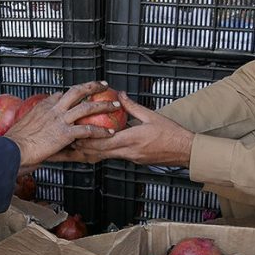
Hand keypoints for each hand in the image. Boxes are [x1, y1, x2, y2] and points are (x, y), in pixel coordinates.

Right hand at [4, 81, 119, 170]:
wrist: (13, 149)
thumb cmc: (14, 142)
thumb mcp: (22, 126)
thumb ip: (32, 124)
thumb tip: (33, 128)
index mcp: (42, 107)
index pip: (59, 95)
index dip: (70, 94)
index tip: (77, 94)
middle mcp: (53, 109)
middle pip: (76, 91)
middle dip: (92, 87)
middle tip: (103, 85)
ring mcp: (60, 120)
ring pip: (87, 107)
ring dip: (103, 105)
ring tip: (115, 105)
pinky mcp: (65, 133)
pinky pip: (87, 130)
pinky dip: (100, 131)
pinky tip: (109, 132)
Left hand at [51, 91, 193, 165]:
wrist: (185, 151)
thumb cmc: (171, 133)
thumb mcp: (151, 115)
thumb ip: (132, 106)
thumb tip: (119, 95)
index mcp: (131, 140)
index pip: (103, 142)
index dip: (86, 139)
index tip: (74, 133)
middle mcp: (128, 152)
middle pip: (99, 153)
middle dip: (83, 148)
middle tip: (70, 142)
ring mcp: (131, 158)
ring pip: (106, 156)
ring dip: (91, 152)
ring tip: (78, 147)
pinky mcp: (134, 160)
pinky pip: (115, 156)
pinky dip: (104, 152)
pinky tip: (98, 147)